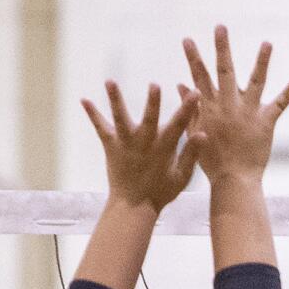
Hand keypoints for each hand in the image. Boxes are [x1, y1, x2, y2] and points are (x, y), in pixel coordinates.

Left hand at [81, 82, 198, 211]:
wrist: (133, 205)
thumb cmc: (160, 191)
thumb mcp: (181, 176)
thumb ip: (191, 154)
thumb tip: (203, 134)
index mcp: (164, 149)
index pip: (179, 125)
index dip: (188, 108)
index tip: (194, 93)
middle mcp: (144, 143)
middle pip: (150, 119)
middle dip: (153, 102)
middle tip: (154, 85)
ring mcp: (126, 144)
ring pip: (121, 119)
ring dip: (116, 100)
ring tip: (110, 82)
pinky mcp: (111, 147)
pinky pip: (101, 128)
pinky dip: (93, 114)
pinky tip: (84, 100)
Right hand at [181, 26, 288, 182]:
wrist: (233, 179)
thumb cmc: (211, 160)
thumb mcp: (195, 132)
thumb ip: (190, 108)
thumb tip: (181, 86)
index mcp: (210, 108)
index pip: (199, 78)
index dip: (193, 58)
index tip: (188, 39)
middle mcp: (229, 105)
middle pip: (225, 71)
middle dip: (222, 48)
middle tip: (220, 27)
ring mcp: (248, 112)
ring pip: (256, 81)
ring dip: (261, 61)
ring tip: (267, 43)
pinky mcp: (266, 122)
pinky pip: (279, 105)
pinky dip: (287, 94)